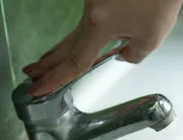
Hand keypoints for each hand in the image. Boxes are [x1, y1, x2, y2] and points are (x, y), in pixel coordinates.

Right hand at [22, 0, 182, 95]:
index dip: (56, 79)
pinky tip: (76, 45)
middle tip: (31, 76)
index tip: (39, 89)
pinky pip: (87, 23)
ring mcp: (93, 2)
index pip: (76, 61)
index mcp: (99, 25)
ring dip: (60, 51)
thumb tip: (122, 56)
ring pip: (75, 33)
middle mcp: (91, 12)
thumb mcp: (151, 37)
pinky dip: (79, 38)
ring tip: (45, 64)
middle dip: (49, 64)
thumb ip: (133, 54)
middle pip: (66, 45)